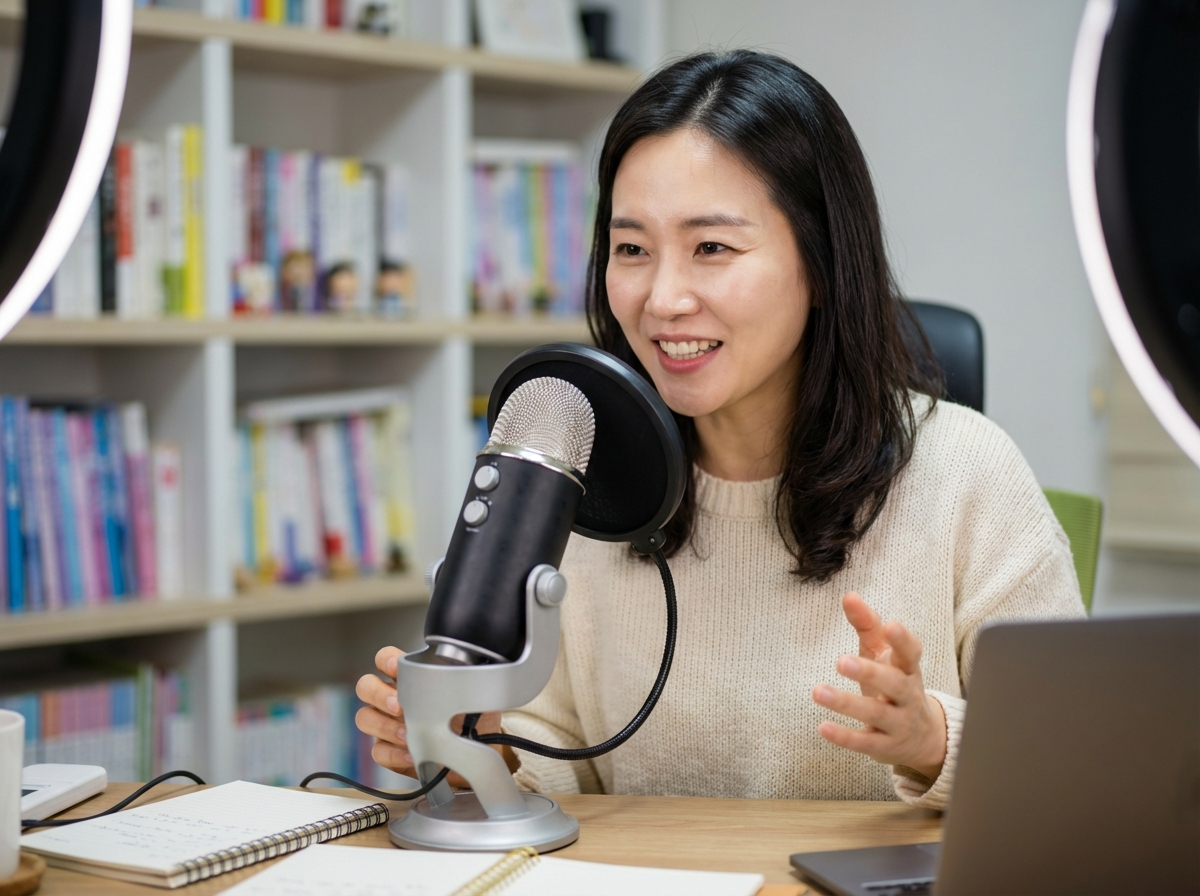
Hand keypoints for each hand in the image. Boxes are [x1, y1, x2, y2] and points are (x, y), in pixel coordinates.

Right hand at [355, 646, 515, 787]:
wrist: (475, 748)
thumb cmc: (468, 714)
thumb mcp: (468, 692)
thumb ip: (458, 678)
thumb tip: (466, 671)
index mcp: (409, 677)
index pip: (384, 658)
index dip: (385, 660)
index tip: (394, 667)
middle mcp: (392, 697)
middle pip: (365, 686)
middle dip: (378, 694)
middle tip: (399, 705)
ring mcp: (387, 724)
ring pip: (365, 718)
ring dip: (384, 726)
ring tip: (406, 734)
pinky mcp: (389, 751)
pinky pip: (378, 751)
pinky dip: (392, 753)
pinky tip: (410, 754)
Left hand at [812, 593, 947, 780]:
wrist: (924, 738)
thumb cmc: (895, 684)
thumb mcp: (884, 655)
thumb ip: (868, 625)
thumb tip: (849, 595)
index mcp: (908, 669)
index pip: (911, 653)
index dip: (903, 640)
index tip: (890, 626)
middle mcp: (908, 696)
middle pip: (894, 683)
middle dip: (869, 672)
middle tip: (841, 661)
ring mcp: (899, 723)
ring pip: (876, 713)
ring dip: (847, 703)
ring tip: (818, 691)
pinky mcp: (885, 747)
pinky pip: (865, 743)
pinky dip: (845, 736)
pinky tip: (823, 727)